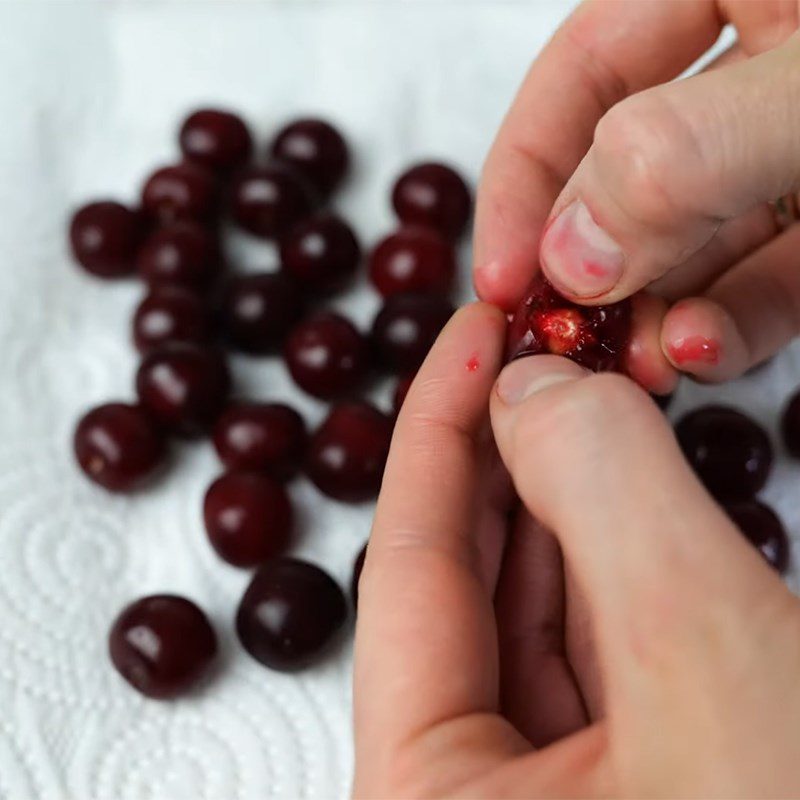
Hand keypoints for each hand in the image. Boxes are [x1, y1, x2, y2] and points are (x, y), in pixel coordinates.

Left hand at [352, 304, 799, 797]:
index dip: (436, 426)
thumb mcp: (713, 664)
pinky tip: (624, 485)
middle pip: (467, 580)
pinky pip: (599, 649)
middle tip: (534, 341)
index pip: (408, 567)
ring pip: (535, 608)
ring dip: (563, 494)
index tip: (472, 326)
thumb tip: (532, 387)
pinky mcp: (640, 788)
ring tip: (582, 390)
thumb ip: (607, 496)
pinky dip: (614, 560)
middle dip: (503, 449)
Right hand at [474, 0, 799, 388]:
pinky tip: (701, 351)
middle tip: (566, 339)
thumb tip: (571, 252)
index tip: (500, 277)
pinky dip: (731, 320)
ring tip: (638, 362)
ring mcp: (790, 144)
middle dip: (594, 268)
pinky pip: (768, 271)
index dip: (523, 177)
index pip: (581, 71)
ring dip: (657, 312)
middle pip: (626, 170)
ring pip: (695, 236)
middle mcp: (755, 64)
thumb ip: (689, 157)